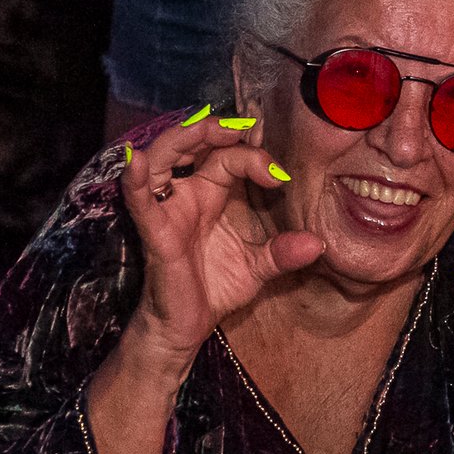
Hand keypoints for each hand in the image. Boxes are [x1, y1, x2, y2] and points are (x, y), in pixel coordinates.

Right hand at [119, 113, 323, 373]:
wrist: (187, 327)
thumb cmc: (216, 288)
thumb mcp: (258, 267)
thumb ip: (283, 252)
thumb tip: (318, 244)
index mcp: (212, 194)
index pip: (229, 157)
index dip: (254, 157)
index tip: (281, 177)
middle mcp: (188, 193)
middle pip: (193, 145)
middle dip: (214, 128)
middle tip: (241, 127)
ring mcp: (169, 209)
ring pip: (164, 157)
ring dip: (182, 137)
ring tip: (205, 127)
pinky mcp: (155, 231)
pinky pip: (140, 201)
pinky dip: (135, 179)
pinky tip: (136, 159)